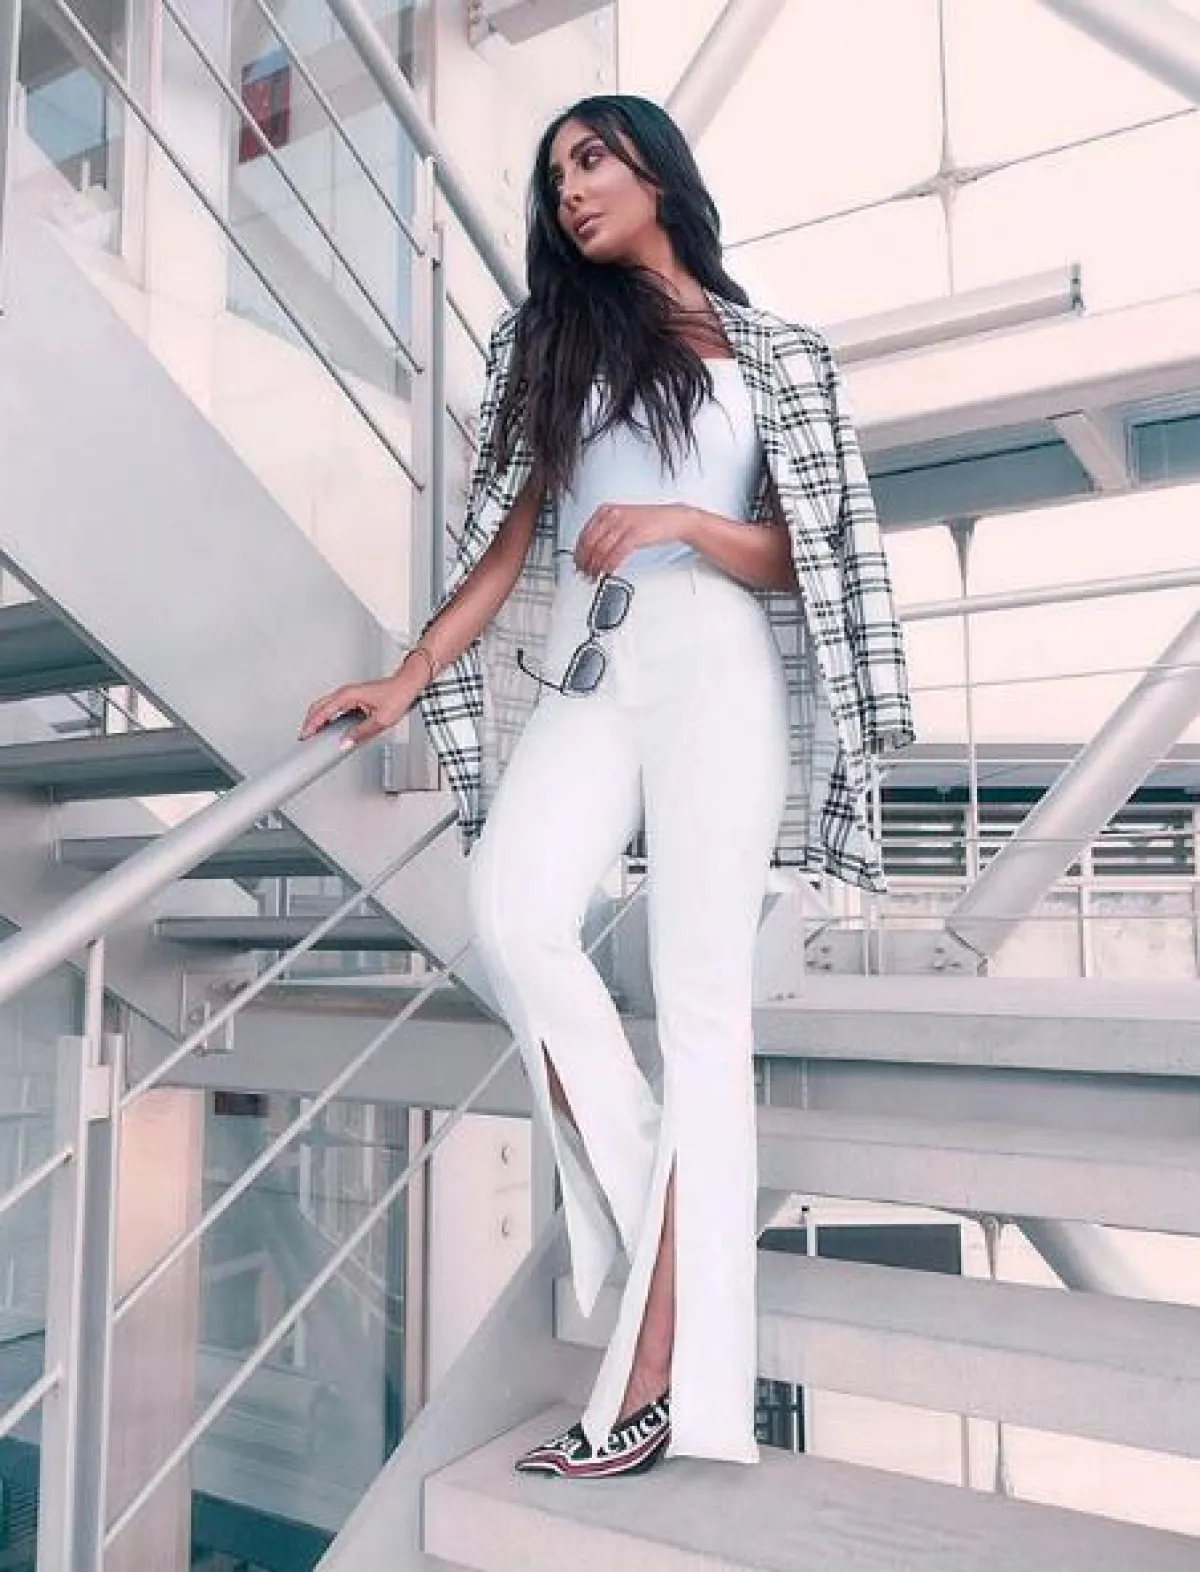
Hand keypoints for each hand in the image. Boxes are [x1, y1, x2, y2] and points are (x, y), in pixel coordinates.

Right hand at [298, 674, 413, 745]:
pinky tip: (328, 726)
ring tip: (313, 733)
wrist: (407, 685)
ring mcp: (349, 694)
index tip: (305, 735)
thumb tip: (346, 743)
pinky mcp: (353, 697)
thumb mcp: (380, 720)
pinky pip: (334, 707)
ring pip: (325, 705)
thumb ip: (361, 733)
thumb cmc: (397, 696)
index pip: (324, 711)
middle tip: (304, 736)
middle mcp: (346, 692)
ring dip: (317, 718)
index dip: (312, 725)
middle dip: (309, 721)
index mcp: (348, 695)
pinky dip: (326, 716)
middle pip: (319, 706)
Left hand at [573, 503, 693, 577]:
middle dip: (584, 561)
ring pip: (601, 549)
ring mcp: (624, 524)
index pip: (584, 533)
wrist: (673, 518)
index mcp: (606, 510)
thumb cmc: (648, 521)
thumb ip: (606, 532)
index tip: (576, 563)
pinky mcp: (635, 534)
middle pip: (590, 542)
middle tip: (582, 573)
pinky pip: (616, 553)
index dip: (578, 551)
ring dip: (595, 566)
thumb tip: (590, 551)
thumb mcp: (622, 520)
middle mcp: (612, 515)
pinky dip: (609, 565)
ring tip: (594, 576)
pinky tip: (607, 572)